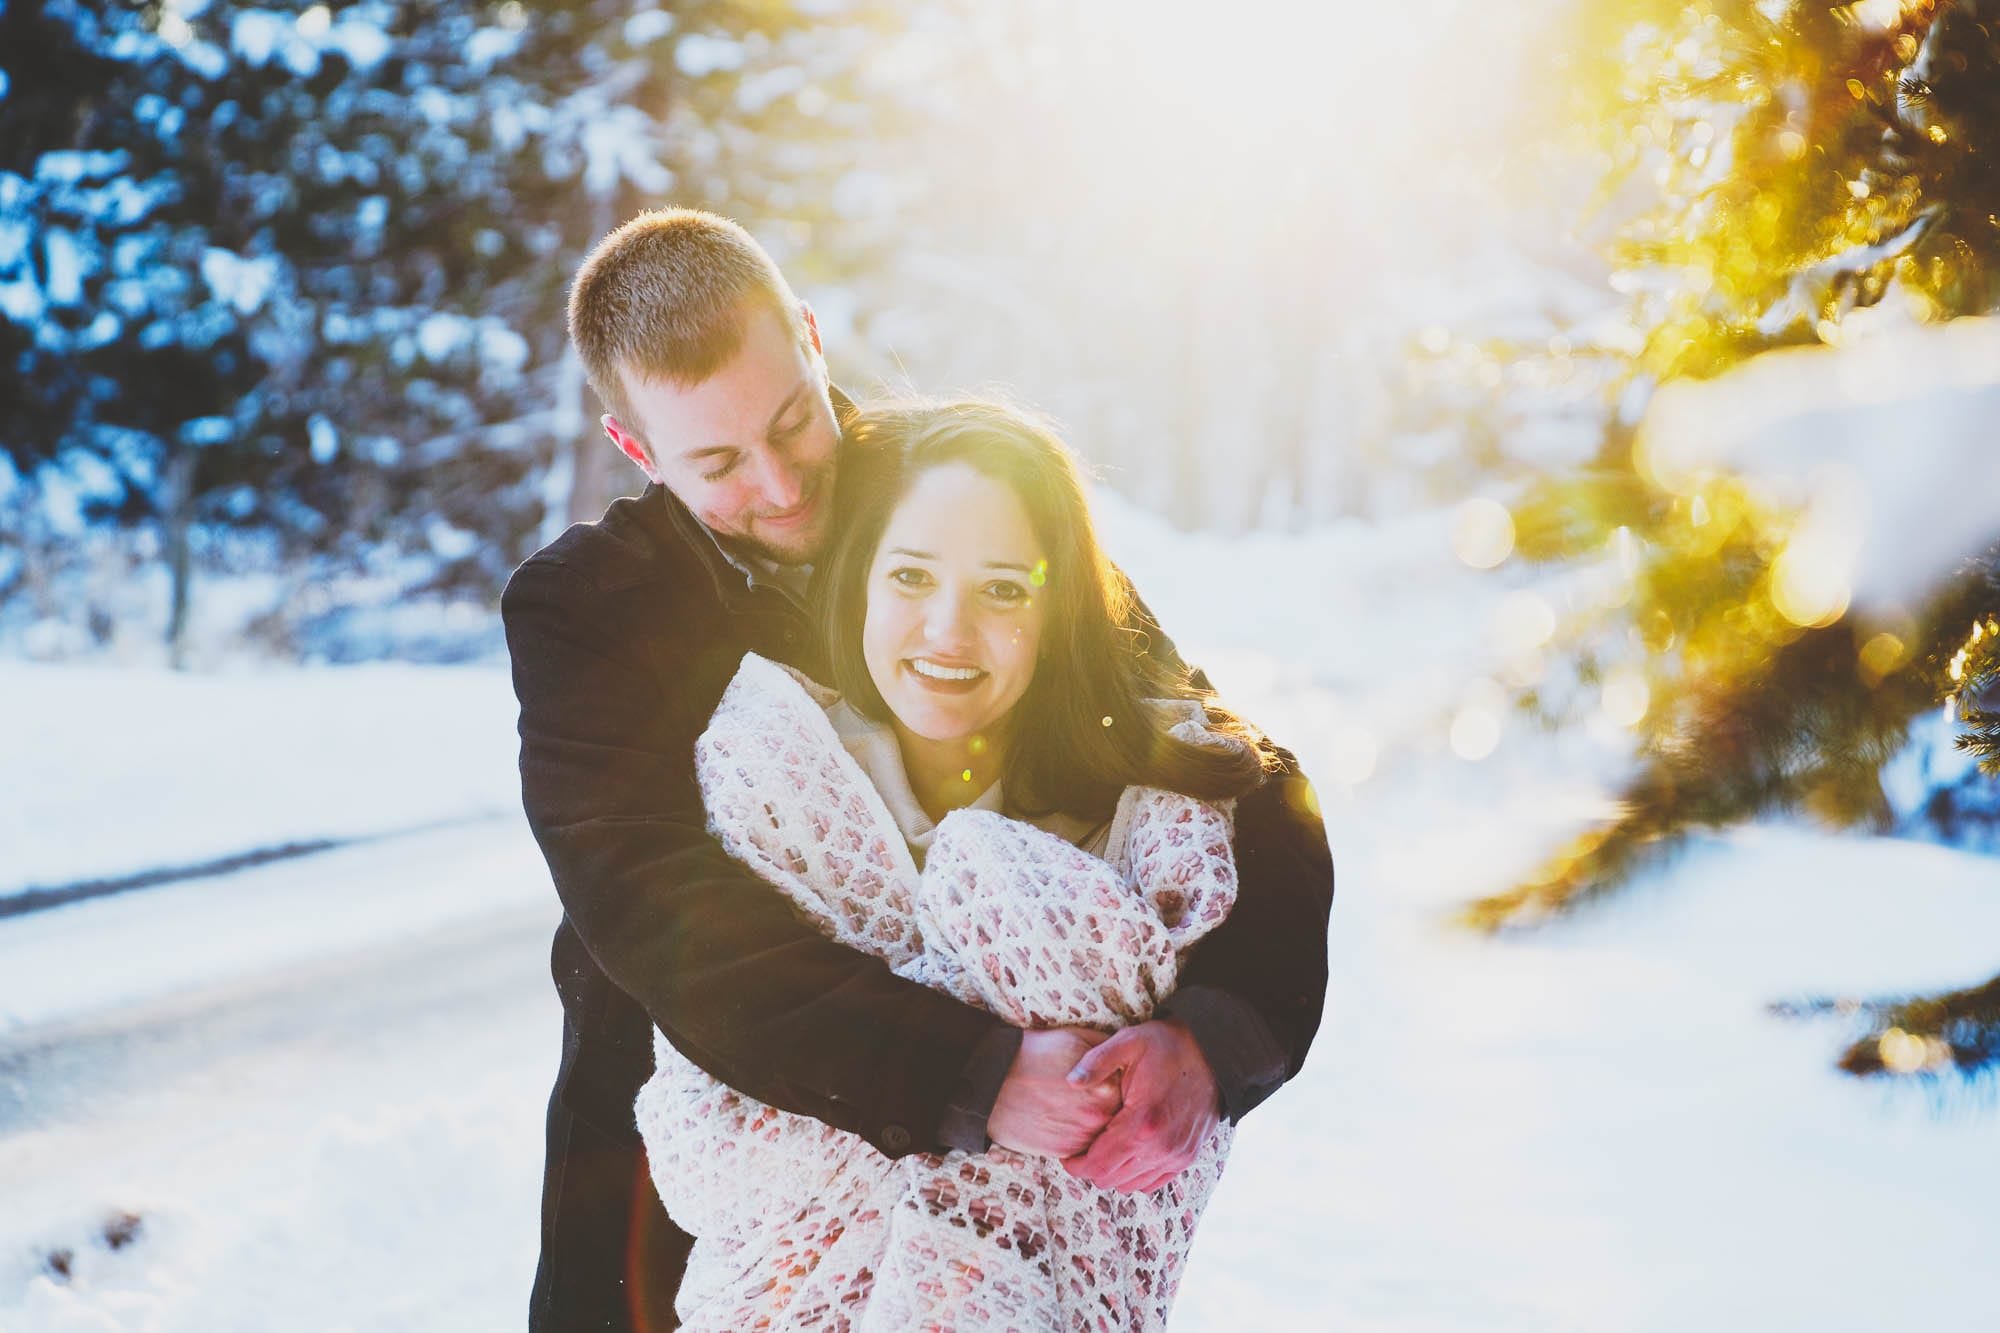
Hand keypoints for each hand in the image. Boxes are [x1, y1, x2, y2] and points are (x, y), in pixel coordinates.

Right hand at [986, 1027, 1120, 1157]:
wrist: (993, 1082)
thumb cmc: (1034, 1055)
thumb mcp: (1075, 1038)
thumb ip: (1106, 1049)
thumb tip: (1126, 1058)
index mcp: (1107, 1086)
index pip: (1130, 1092)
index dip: (1118, 1086)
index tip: (1107, 1082)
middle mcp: (1099, 1114)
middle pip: (1118, 1117)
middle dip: (1108, 1108)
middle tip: (1090, 1098)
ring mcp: (1082, 1136)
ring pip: (1102, 1136)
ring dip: (1096, 1127)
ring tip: (1076, 1109)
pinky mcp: (1065, 1152)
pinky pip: (1083, 1150)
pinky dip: (1078, 1138)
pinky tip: (1065, 1121)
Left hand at [1061, 1019, 1218, 1193]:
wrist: (1214, 1054)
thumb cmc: (1169, 1046)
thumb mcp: (1129, 1042)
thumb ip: (1096, 1062)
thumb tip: (1070, 1080)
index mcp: (1141, 1123)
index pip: (1098, 1165)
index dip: (1076, 1165)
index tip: (1068, 1154)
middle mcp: (1161, 1147)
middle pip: (1111, 1180)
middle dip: (1092, 1168)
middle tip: (1084, 1149)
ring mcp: (1176, 1155)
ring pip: (1131, 1185)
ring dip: (1114, 1172)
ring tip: (1106, 1149)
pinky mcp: (1187, 1157)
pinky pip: (1153, 1182)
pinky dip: (1136, 1174)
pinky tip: (1129, 1152)